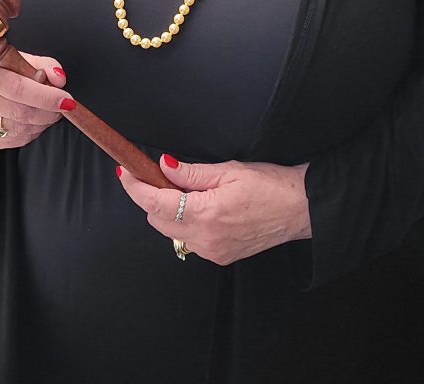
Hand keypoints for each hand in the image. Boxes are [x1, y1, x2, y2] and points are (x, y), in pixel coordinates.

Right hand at [0, 52, 71, 151]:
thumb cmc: (3, 67)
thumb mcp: (25, 57)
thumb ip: (45, 65)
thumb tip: (59, 79)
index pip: (17, 88)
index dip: (46, 97)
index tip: (66, 100)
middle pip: (18, 112)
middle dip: (48, 113)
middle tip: (61, 107)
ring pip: (16, 130)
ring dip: (40, 124)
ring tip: (46, 112)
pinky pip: (10, 142)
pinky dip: (28, 134)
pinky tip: (31, 122)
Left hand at [117, 154, 311, 264]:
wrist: (298, 209)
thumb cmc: (270, 184)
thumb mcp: (230, 169)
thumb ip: (192, 172)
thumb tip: (164, 166)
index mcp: (207, 213)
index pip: (156, 202)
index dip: (135, 186)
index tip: (125, 171)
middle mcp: (206, 238)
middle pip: (157, 220)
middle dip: (153, 197)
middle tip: (164, 175)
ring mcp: (212, 251)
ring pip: (171, 232)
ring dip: (169, 211)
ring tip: (188, 190)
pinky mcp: (219, 256)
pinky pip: (189, 240)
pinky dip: (186, 222)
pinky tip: (202, 207)